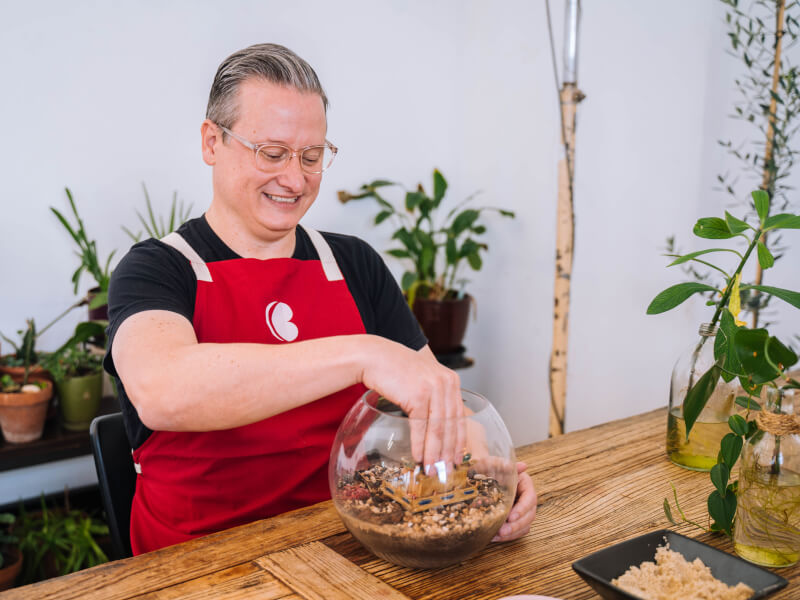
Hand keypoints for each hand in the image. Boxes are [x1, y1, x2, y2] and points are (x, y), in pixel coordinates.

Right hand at [361, 341, 463, 468]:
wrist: (375, 356)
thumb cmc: (396, 369)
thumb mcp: (424, 379)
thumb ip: (436, 396)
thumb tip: (440, 425)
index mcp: (451, 380)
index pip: (459, 416)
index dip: (459, 439)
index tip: (457, 457)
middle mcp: (446, 383)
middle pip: (451, 424)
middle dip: (448, 451)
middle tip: (446, 470)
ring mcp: (433, 388)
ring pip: (438, 428)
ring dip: (435, 452)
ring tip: (432, 469)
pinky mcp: (418, 395)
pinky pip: (421, 426)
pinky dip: (420, 445)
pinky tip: (419, 457)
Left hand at [492, 462, 536, 542]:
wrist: (480, 476)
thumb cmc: (488, 468)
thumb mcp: (494, 464)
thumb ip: (506, 465)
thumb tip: (523, 466)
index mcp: (525, 484)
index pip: (530, 498)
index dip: (522, 509)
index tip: (510, 517)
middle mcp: (527, 498)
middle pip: (530, 515)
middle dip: (516, 525)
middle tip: (502, 531)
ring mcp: (522, 510)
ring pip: (525, 526)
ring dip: (512, 533)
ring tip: (497, 536)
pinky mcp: (515, 520)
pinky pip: (517, 531)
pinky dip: (508, 537)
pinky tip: (494, 537)